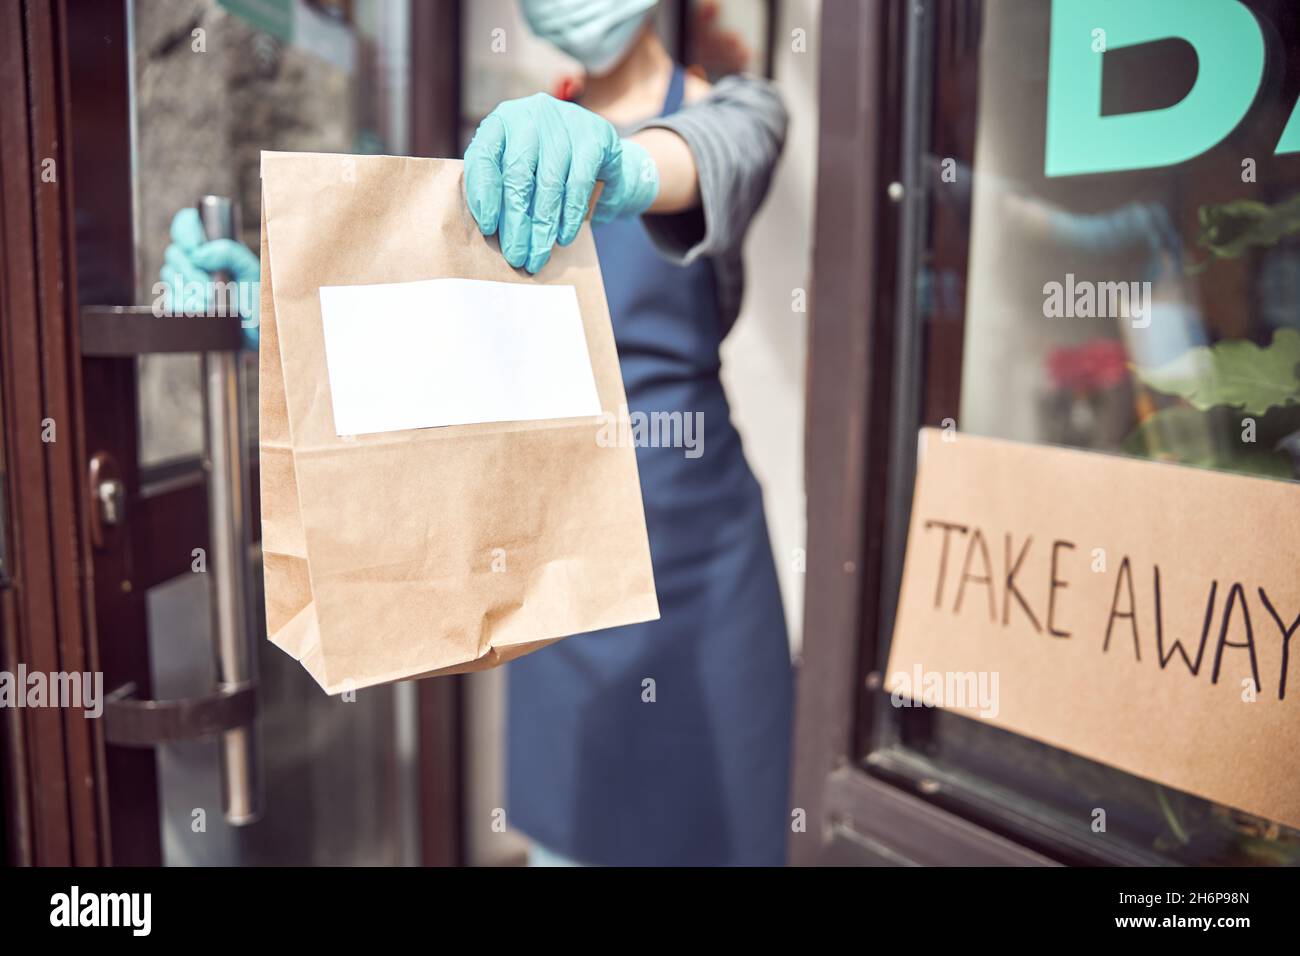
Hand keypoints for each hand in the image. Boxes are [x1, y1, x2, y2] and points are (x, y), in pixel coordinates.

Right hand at [157, 208, 260, 349]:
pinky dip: (180, 304)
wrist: (256, 334)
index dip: (185, 232)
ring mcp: (186, 280)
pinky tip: (197, 311)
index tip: (194, 249)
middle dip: (189, 272)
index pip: (187, 223)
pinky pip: (168, 297)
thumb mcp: (251, 272)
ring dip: (186, 290)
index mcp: (214, 246)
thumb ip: (230, 253)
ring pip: (168, 274)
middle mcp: (197, 260)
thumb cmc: (258, 301)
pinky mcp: (181, 301)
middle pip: (174, 252)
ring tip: (208, 304)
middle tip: (209, 289)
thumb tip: (200, 253)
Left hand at [464, 93, 658, 273]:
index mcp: (502, 120)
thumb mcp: (519, 168)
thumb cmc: (547, 167)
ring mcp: (565, 122)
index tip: (488, 228)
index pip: (485, 155)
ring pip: (550, 184)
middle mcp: (531, 114)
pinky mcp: (595, 137)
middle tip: (516, 256)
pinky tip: (563, 238)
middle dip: (516, 222)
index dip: (485, 193)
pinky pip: (579, 185)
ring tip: (538, 256)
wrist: (599, 153)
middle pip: (518, 174)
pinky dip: (570, 217)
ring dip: (543, 227)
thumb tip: (492, 233)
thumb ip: (501, 188)